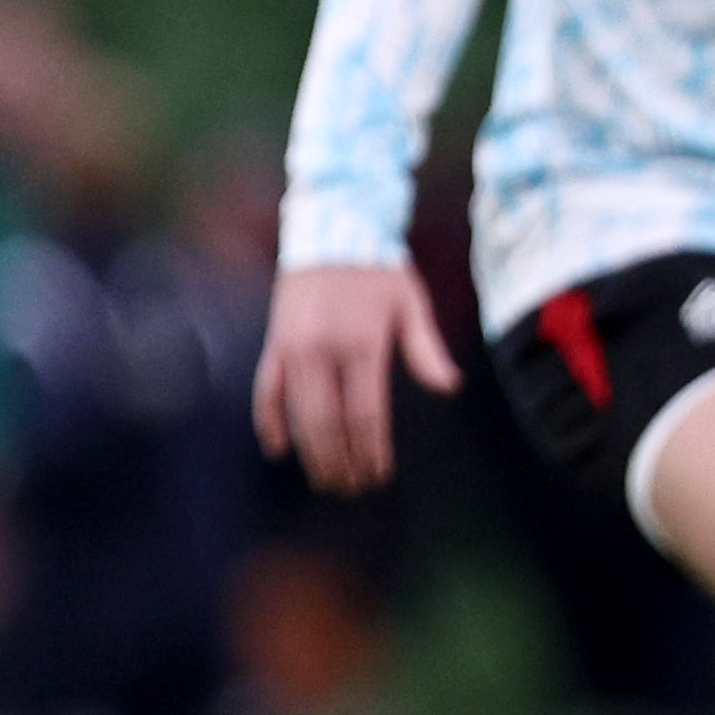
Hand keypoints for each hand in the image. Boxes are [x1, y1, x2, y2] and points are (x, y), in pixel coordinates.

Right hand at [251, 260, 460, 493]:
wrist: (332, 227)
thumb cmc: (378, 268)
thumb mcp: (410, 303)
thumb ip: (426, 348)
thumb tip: (448, 386)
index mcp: (363, 344)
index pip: (366, 414)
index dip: (371, 450)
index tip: (377, 475)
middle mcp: (324, 350)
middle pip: (330, 423)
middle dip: (341, 460)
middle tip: (351, 487)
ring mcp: (294, 348)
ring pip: (300, 413)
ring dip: (312, 450)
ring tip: (325, 478)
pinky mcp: (275, 342)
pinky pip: (266, 389)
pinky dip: (270, 421)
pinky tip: (279, 448)